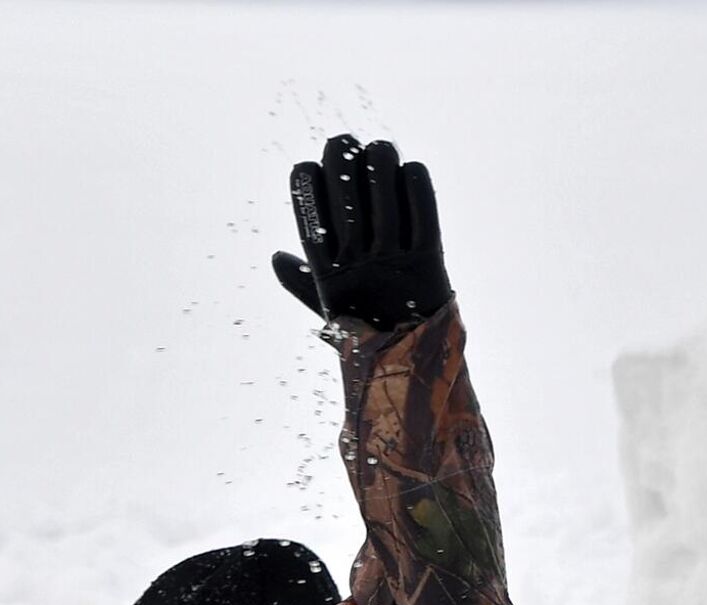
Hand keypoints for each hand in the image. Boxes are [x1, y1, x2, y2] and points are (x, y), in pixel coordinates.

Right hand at [271, 134, 450, 330]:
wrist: (411, 359)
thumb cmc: (367, 327)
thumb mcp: (332, 308)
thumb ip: (304, 282)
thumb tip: (277, 259)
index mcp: (329, 277)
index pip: (309, 217)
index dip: (306, 184)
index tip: (308, 167)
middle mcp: (359, 266)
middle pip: (344, 195)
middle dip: (340, 158)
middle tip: (343, 142)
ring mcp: (395, 262)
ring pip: (383, 190)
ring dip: (380, 160)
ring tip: (378, 150)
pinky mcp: (429, 259)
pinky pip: (422, 207)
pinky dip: (415, 182)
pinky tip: (409, 170)